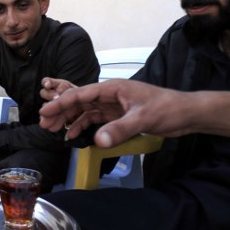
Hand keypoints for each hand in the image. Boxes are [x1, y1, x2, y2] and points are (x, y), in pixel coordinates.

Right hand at [39, 79, 193, 146]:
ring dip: (69, 119)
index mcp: (113, 88)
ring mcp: (114, 106)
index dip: (61, 103)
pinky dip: (83, 127)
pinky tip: (73, 135)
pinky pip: (95, 120)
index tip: (45, 111)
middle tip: (43, 123)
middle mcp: (110, 95)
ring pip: (85, 111)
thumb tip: (98, 141)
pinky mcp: (119, 116)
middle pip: (79, 102)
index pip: (81, 94)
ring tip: (53, 130)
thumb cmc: (167, 109)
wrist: (186, 114)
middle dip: (60, 111)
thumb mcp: (142, 119)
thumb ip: (120, 130)